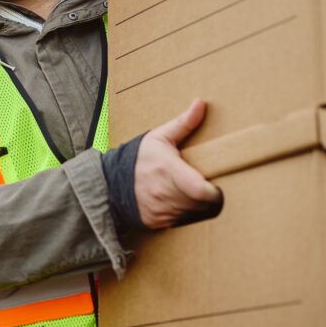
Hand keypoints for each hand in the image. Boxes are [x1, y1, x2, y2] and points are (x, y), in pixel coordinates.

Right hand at [134, 99, 222, 228]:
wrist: (110, 182)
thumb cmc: (138, 158)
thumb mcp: (159, 137)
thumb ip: (183, 123)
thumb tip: (201, 104)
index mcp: (169, 171)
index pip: (202, 191)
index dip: (215, 192)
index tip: (216, 185)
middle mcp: (166, 194)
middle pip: (203, 204)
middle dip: (209, 197)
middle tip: (207, 186)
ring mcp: (162, 211)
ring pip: (194, 214)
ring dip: (198, 206)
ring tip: (191, 192)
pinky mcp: (158, 222)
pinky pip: (181, 222)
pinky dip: (184, 214)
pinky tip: (177, 201)